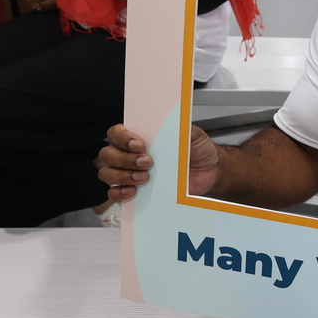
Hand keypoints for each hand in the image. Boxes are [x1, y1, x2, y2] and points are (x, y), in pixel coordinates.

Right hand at [96, 124, 219, 202]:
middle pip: (108, 154)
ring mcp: (130, 172)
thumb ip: (181, 128)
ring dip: (122, 176)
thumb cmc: (197, 150)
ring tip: (144, 178)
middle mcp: (130, 153)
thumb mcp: (193, 134)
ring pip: (107, 173)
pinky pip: (114, 193)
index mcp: (140, 136)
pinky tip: (133, 191)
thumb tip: (171, 124)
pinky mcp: (135, 190)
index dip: (122, 138)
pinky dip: (119, 193)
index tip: (139, 144)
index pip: (116, 132)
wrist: (210, 171)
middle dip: (124, 159)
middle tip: (146, 162)